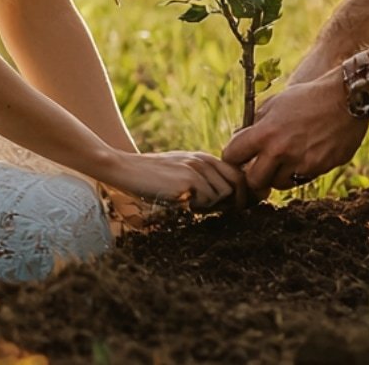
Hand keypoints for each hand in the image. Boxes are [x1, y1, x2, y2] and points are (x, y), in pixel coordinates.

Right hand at [97, 149, 244, 211]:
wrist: (126, 169)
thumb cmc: (152, 177)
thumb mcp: (181, 172)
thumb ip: (202, 180)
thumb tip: (225, 201)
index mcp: (203, 158)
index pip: (237, 173)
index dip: (242, 192)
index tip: (236, 207)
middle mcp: (203, 160)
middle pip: (236, 184)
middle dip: (231, 201)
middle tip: (214, 210)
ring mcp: (196, 168)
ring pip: (222, 194)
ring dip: (211, 205)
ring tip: (192, 204)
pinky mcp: (188, 179)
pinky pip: (206, 200)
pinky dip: (198, 207)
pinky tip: (182, 203)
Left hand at [222, 75, 368, 199]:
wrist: (347, 99)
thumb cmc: (308, 97)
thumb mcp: (275, 102)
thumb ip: (256, 123)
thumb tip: (240, 139)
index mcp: (265, 132)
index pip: (232, 156)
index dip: (232, 157)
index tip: (238, 157)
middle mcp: (280, 151)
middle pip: (253, 181)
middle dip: (253, 175)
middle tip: (259, 166)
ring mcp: (300, 163)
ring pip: (278, 184)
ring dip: (277, 176)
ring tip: (284, 160)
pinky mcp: (319, 169)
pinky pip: (301, 180)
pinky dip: (298, 173)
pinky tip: (303, 157)